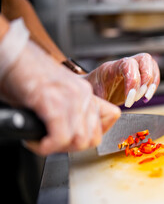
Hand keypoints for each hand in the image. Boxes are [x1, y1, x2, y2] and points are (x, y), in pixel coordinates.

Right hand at [0, 41, 120, 155]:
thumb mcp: (59, 93)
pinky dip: (45, 147)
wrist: (12, 55)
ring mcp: (70, 98)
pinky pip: (60, 137)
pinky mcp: (52, 102)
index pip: (111, 118)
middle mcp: (83, 95)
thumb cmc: (28, 75)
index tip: (75, 139)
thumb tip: (71, 134)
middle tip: (53, 144)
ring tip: (42, 142)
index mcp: (87, 92)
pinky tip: (34, 141)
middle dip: (72, 148)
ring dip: (58, 148)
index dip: (92, 135)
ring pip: (79, 141)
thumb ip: (72, 110)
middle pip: (94, 138)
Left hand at [84, 53, 159, 106]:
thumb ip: (102, 103)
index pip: (128, 65)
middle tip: (139, 97)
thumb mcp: (95, 98)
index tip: (130, 100)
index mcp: (111, 67)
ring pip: (151, 64)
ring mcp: (134, 66)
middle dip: (146, 80)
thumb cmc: (93, 92)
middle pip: (145, 59)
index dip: (133, 82)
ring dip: (152, 83)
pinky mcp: (140, 72)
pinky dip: (153, 86)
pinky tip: (145, 97)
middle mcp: (124, 63)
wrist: (93, 89)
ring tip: (143, 98)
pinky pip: (154, 73)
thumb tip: (109, 113)